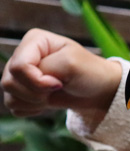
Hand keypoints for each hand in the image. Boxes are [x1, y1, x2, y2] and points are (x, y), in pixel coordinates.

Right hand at [2, 29, 121, 116]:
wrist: (98, 90)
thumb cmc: (89, 72)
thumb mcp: (72, 63)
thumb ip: (47, 69)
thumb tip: (33, 84)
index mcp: (34, 41)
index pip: (19, 66)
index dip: (38, 81)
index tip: (59, 83)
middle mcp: (22, 55)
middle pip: (9, 82)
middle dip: (36, 93)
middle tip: (57, 89)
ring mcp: (19, 74)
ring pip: (10, 96)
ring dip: (34, 102)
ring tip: (53, 95)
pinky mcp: (21, 91)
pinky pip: (15, 107)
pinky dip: (32, 109)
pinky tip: (46, 102)